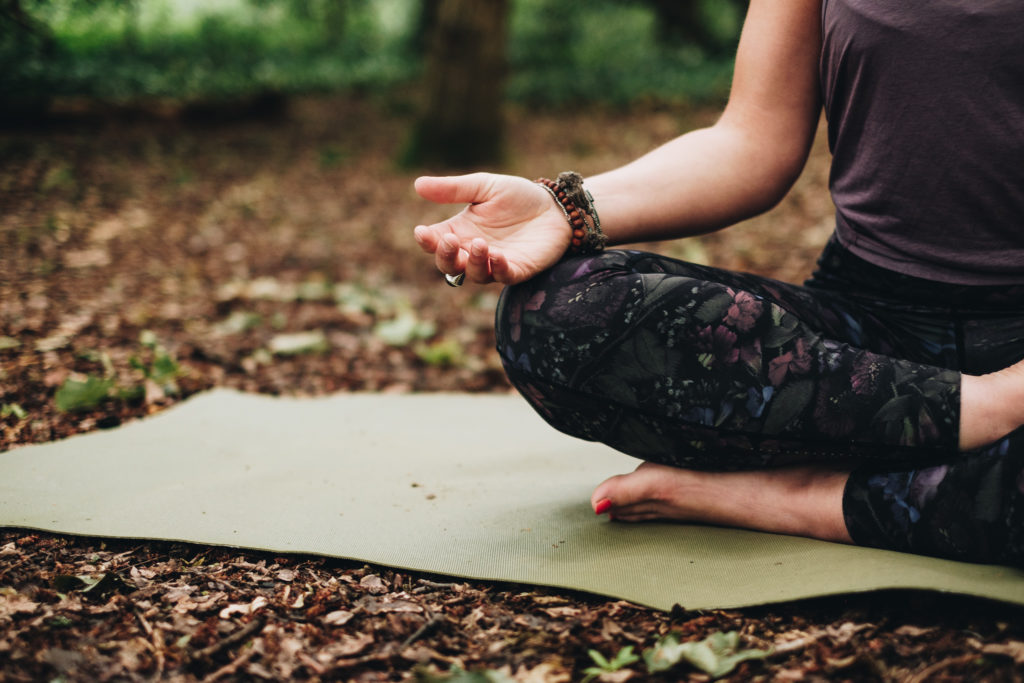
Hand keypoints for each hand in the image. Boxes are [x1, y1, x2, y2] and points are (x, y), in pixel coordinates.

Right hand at [413, 173, 571, 284]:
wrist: (555, 206)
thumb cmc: (518, 197)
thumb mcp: (484, 186)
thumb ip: (453, 189)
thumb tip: (417, 185)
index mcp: (461, 231)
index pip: (435, 242)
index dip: (426, 240)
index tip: (422, 231)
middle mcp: (473, 251)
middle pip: (449, 265)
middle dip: (445, 255)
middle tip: (450, 239)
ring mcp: (495, 263)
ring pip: (474, 274)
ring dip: (473, 262)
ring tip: (480, 243)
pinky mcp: (518, 270)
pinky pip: (503, 276)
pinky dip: (498, 268)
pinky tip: (498, 255)